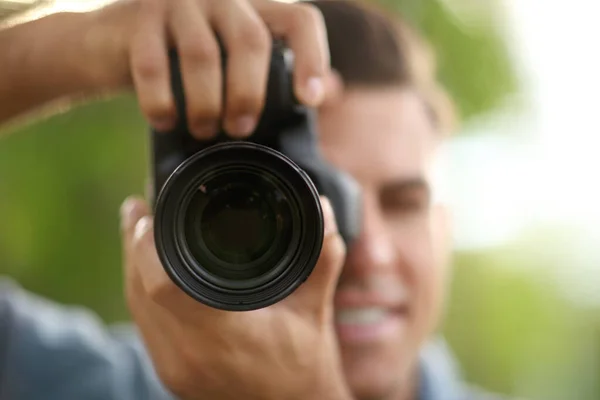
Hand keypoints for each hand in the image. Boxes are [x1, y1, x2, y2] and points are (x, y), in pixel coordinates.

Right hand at [92, 0, 329, 137]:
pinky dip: (161, 101)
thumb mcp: (229, 60)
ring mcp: (178, 3)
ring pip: (203, 54)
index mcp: (251, 9)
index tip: (309, 99)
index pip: (298, 20)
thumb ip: (271, 70)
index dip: (312, 58)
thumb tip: (325, 91)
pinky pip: (154, 65)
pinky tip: (165, 120)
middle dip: (248, 93)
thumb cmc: (181, 62)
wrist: (108, 42)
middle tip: (239, 128)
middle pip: (251, 40)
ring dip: (205, 103)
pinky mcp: (138, 18)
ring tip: (203, 130)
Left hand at [120, 196, 350, 399]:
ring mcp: (174, 370)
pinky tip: (148, 274)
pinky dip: (142, 293)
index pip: (161, 286)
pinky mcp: (171, 375)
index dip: (146, 245)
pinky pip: (144, 325)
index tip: (151, 213)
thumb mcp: (316, 309)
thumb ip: (322, 258)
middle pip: (139, 292)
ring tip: (136, 230)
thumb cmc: (305, 366)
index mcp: (221, 336)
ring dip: (133, 268)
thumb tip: (323, 209)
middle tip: (137, 210)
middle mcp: (188, 356)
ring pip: (137, 309)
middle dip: (133, 246)